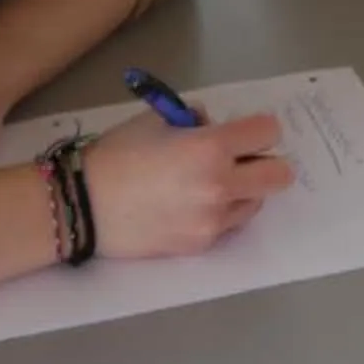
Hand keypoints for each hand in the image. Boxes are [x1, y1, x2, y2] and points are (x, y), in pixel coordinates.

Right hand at [83, 111, 293, 257]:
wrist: (83, 207)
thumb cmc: (118, 155)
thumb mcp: (156, 120)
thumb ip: (193, 119)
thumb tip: (213, 126)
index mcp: (211, 148)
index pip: (268, 132)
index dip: (259, 128)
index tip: (246, 131)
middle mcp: (220, 186)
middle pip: (279, 175)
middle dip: (265, 162)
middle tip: (240, 160)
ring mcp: (212, 220)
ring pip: (256, 202)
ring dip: (243, 190)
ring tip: (207, 185)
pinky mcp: (200, 245)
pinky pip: (229, 225)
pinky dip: (221, 213)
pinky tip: (190, 206)